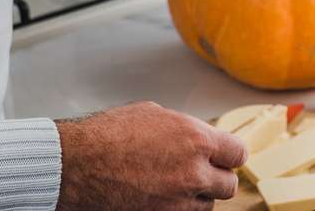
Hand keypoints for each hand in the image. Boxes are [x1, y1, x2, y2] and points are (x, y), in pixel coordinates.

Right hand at [55, 101, 246, 210]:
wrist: (76, 165)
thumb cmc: (108, 135)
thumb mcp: (154, 114)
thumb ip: (185, 129)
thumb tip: (198, 138)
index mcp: (196, 139)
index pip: (238, 153)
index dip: (230, 155)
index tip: (225, 156)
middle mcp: (194, 172)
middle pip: (228, 185)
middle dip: (217, 178)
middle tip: (202, 172)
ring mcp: (178, 201)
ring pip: (207, 206)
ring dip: (197, 196)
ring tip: (174, 184)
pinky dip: (179, 208)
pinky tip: (163, 197)